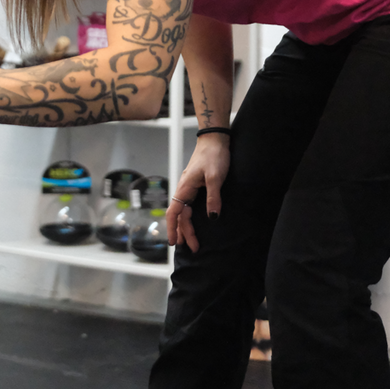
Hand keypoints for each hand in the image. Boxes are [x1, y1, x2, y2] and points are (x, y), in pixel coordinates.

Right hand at [167, 133, 229, 251]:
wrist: (214, 140)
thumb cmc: (214, 156)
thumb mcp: (215, 178)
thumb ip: (213, 197)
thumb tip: (212, 217)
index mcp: (185, 188)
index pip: (174, 213)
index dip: (173, 228)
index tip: (174, 243)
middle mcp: (184, 190)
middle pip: (180, 215)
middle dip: (184, 232)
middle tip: (194, 248)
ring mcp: (189, 188)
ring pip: (185, 212)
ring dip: (187, 226)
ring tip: (192, 241)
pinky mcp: (196, 186)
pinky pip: (190, 206)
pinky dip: (190, 217)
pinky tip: (193, 222)